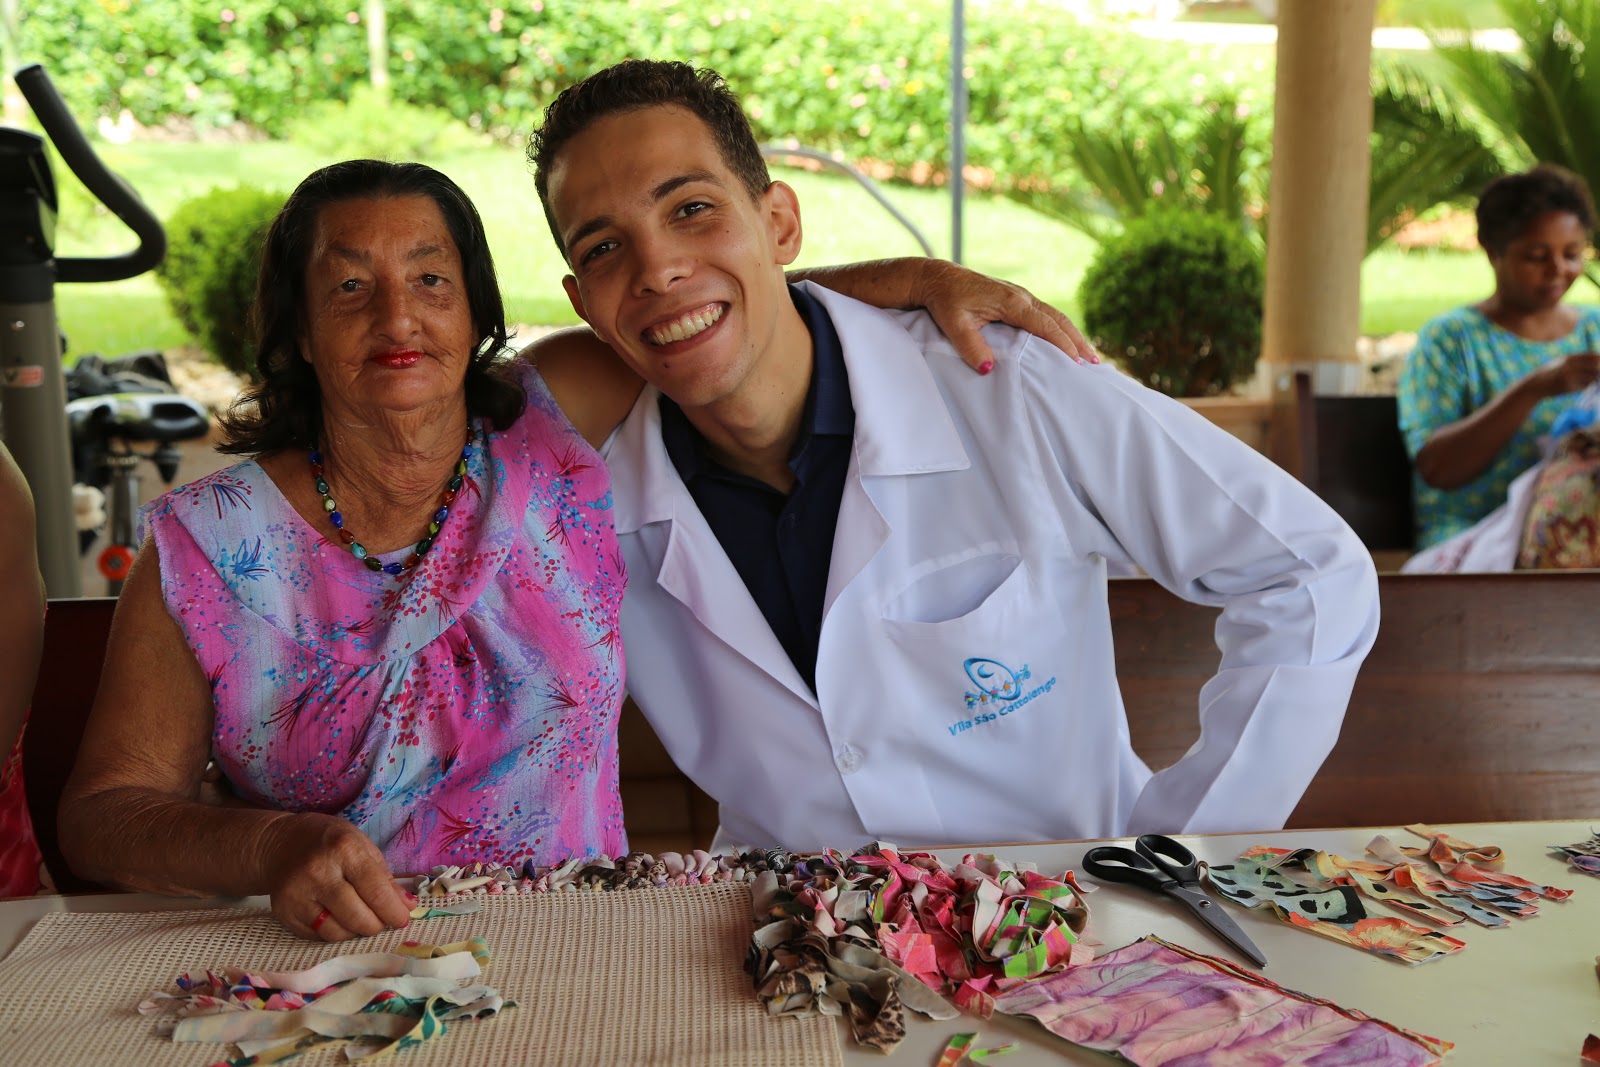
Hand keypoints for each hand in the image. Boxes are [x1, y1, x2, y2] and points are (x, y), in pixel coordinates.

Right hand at [261, 813, 413, 941]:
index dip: (393, 911)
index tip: (402, 919)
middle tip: (381, 921)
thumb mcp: (362, 846)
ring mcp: (297, 895)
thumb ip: (385, 878)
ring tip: (360, 918)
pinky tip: (338, 918)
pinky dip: (334, 933)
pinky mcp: (283, 912)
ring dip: (355, 932)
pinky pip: (317, 936)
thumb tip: (407, 908)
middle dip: (376, 925)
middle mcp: (317, 873)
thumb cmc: (329, 842)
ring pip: (337, 932)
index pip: (375, 890)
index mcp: (344, 849)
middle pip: (357, 917)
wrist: (281, 843)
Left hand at [914, 259, 1098, 372]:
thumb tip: (988, 369)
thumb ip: (970, 347)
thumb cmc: (945, 301)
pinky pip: (1045, 314)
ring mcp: (1021, 295)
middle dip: (1078, 341)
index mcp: (1012, 303)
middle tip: (1095, 362)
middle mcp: (1022, 296)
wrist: (938, 278)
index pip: (1045, 325)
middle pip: (1058, 319)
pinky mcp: (1017, 298)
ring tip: (1088, 355)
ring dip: (1073, 334)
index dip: (1064, 344)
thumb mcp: (954, 325)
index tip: (1078, 362)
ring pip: (1055, 315)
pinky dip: (1060, 327)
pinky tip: (1065, 339)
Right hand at [1528, 352, 1599, 399]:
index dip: (1599, 360)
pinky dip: (1585, 386)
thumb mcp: (1560, 362)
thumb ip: (1575, 362)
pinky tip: (1577, 386)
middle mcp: (1571, 366)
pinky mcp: (1570, 387)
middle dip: (1599, 370)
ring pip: (1592, 378)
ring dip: (1593, 380)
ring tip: (1586, 381)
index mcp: (1570, 358)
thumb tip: (1595, 363)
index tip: (1599, 364)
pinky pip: (1585, 386)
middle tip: (1597, 375)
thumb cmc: (1549, 374)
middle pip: (1596, 366)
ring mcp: (1571, 377)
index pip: (1594, 356)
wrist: (1534, 385)